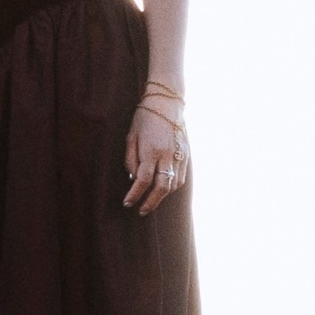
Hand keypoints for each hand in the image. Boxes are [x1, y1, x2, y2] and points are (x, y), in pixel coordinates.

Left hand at [123, 98, 189, 213]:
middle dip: (151, 203)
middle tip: (141, 211)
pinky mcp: (186, 155)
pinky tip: (163, 189)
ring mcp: (180, 156)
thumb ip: (131, 159)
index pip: (143, 180)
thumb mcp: (131, 136)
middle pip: (161, 187)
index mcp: (151, 151)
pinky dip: (171, 187)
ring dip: (161, 196)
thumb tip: (133, 179)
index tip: (127, 203)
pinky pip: (180, 178)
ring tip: (150, 201)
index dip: (135, 194)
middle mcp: (168, 155)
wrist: (167, 103)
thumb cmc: (144, 118)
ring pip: (173, 185)